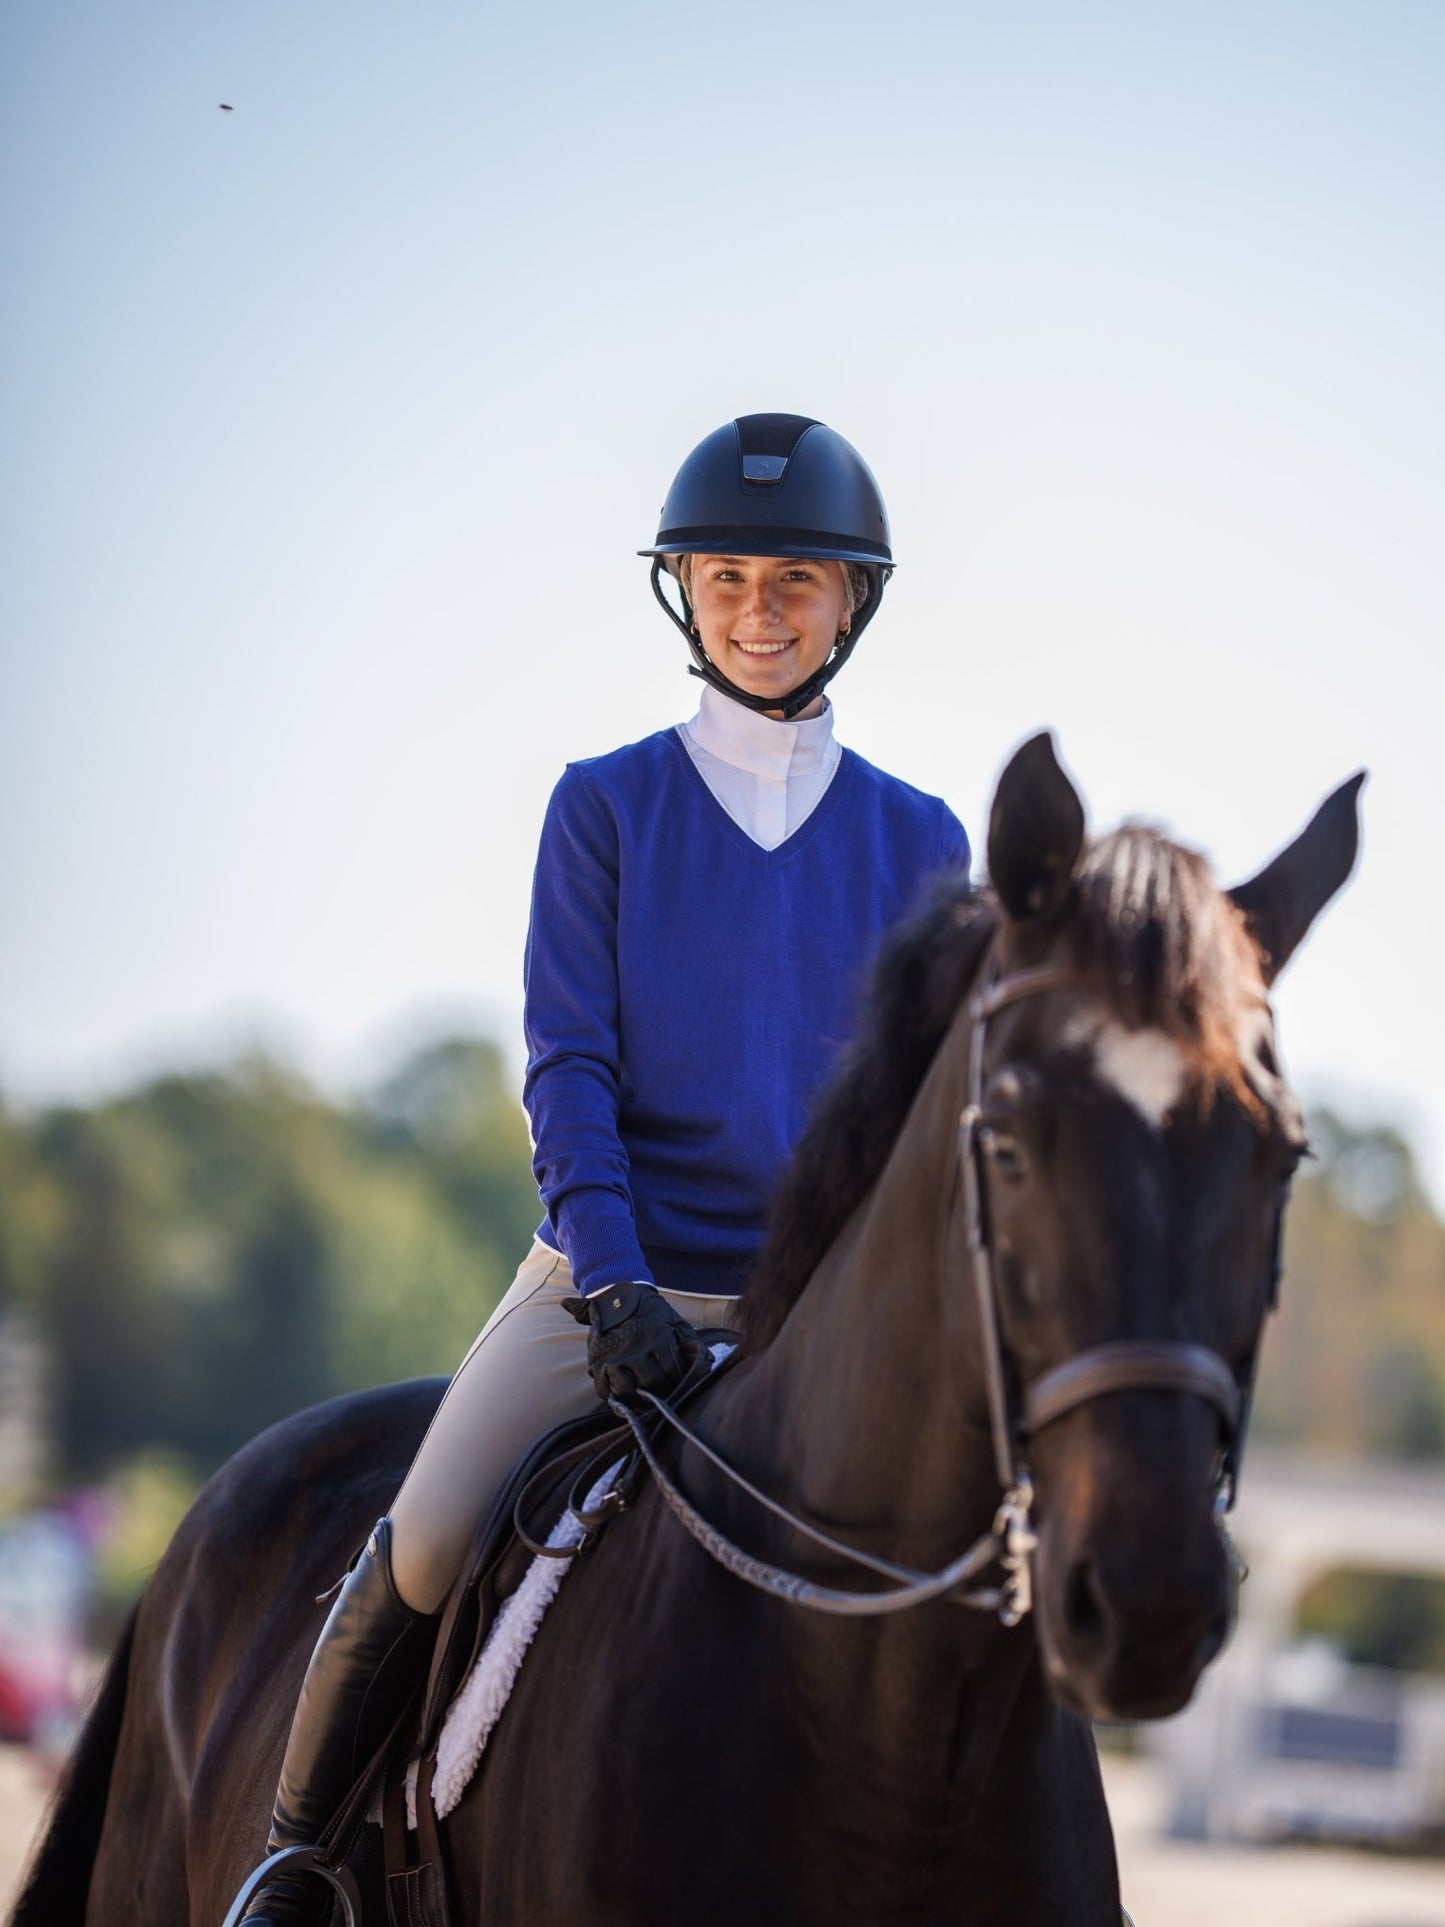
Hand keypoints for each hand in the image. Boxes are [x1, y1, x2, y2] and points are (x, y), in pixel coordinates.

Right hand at [564, 1280, 705, 1404]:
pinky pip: (603, 1389)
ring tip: (645, 1399)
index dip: (678, 1381)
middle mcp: (634, 1346)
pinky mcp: (597, 1361)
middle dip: (660, 1393)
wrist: (616, 1296)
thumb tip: (704, 1360)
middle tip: (664, 1396)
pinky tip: (624, 1396)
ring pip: (627, 1390)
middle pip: (650, 1383)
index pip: (672, 1370)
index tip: (679, 1384)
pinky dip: (613, 1397)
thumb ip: (689, 1342)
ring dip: (637, 1399)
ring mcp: (614, 1355)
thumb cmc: (651, 1313)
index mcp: (656, 1335)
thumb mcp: (674, 1321)